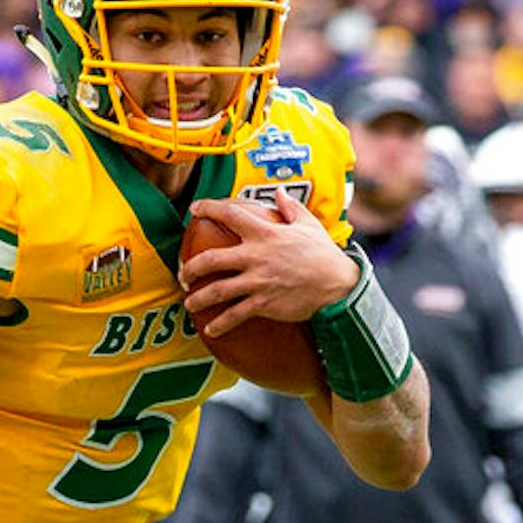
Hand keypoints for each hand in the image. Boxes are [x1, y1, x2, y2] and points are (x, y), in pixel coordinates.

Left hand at [178, 192, 359, 338]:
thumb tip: (279, 193)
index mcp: (265, 233)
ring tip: (189, 303)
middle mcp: (256, 256)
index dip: (209, 208)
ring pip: (217, 290)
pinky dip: (220, 324)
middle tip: (183, 273)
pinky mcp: (264, 302)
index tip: (194, 208)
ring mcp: (258, 281)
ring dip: (198, 298)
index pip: (231, 214)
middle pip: (210, 259)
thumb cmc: (323, 254)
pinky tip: (210, 329)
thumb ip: (290, 207)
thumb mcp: (308, 225)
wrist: (339, 285)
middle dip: (190, 267)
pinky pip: (235, 315)